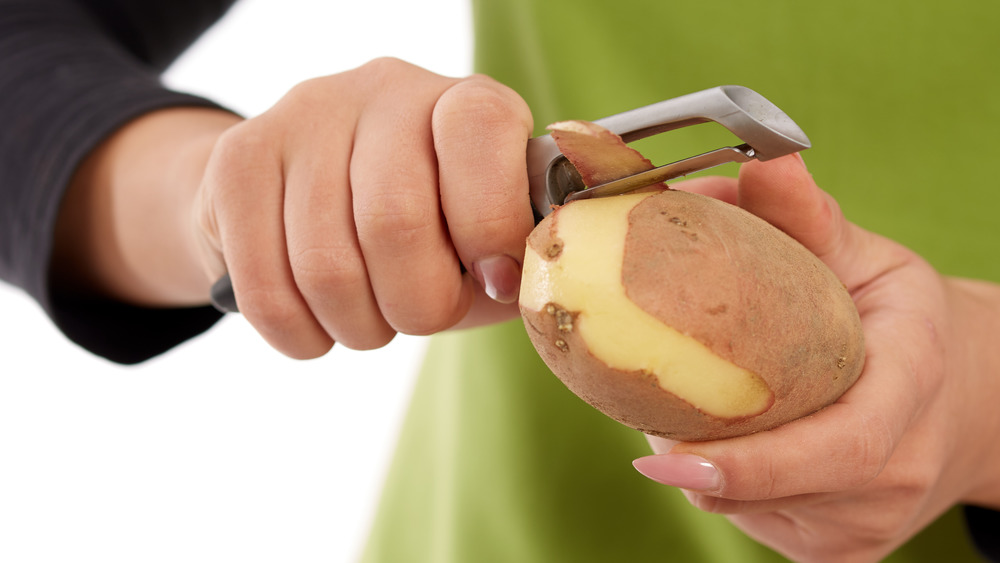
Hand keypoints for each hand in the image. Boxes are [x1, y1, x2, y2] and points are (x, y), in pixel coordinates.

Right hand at [192, 58, 534, 357]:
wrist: (310, 204)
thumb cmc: (426, 232)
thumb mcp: (483, 242)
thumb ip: (509, 259)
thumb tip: (511, 282)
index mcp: (465, 100)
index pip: (480, 132)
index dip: (491, 226)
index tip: (493, 280)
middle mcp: (384, 91)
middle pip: (394, 221)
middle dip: (418, 306)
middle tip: (422, 314)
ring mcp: (304, 117)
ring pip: (325, 267)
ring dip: (359, 328)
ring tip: (371, 319)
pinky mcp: (238, 160)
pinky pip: (265, 288)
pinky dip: (301, 334)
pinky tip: (319, 326)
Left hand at [631, 154, 999, 561]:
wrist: (965, 400)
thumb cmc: (904, 321)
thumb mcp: (869, 259)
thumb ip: (807, 220)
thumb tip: (756, 161)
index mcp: (913, 390)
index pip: (838, 447)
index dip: (750, 462)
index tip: (663, 454)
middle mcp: (897, 474)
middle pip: (774, 487)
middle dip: (692, 453)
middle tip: (641, 408)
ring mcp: (868, 526)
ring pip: (750, 510)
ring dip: (700, 464)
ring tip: (683, 411)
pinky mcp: (841, 553)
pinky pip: (757, 522)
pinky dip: (723, 483)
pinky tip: (721, 441)